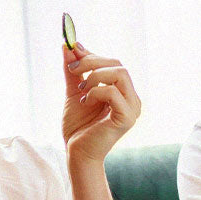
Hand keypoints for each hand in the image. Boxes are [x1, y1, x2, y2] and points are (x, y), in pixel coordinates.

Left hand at [63, 44, 140, 162]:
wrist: (76, 153)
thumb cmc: (78, 127)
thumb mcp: (74, 93)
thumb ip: (74, 72)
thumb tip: (68, 46)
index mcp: (123, 92)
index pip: (113, 64)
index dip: (93, 54)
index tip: (73, 48)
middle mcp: (132, 98)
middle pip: (118, 65)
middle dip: (92, 62)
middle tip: (72, 69)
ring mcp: (132, 108)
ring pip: (120, 74)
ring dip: (95, 76)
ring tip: (81, 90)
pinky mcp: (127, 118)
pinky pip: (113, 93)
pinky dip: (96, 92)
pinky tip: (85, 102)